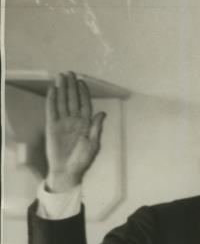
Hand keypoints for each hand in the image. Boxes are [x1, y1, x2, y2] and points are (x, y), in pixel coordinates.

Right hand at [45, 71, 106, 191]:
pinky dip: (52, 100)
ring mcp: (63, 122)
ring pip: (62, 102)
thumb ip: (96, 127)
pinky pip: (52, 110)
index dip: (83, 93)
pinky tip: (53, 89)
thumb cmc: (83, 159)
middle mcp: (74, 120)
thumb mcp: (94, 144)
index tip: (82, 81)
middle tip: (70, 73)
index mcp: (86, 124)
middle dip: (72, 86)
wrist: (68, 170)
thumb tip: (103, 112)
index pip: (85, 104)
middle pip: (73, 99)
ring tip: (61, 76)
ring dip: (62, 89)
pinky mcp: (52, 126)